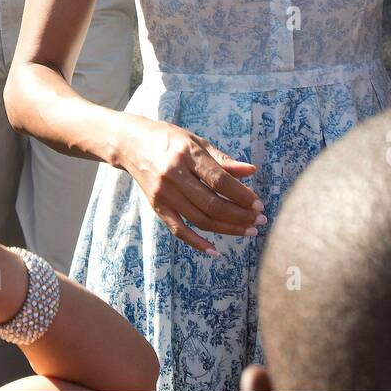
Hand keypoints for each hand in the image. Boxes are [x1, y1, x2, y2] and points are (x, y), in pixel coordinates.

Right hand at [118, 117, 263, 253]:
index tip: (258, 204)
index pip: (219, 180)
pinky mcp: (157, 207)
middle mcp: (174, 175)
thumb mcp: (196, 142)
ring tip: (248, 231)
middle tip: (259, 221)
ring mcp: (164, 194)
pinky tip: (215, 250)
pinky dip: (197, 243)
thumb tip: (252, 171)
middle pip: (212, 204)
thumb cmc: (169, 139)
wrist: (131, 144)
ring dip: (227, 229)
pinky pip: (178, 230)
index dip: (241, 195)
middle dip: (239, 216)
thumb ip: (223, 160)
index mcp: (187, 155)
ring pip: (200, 219)